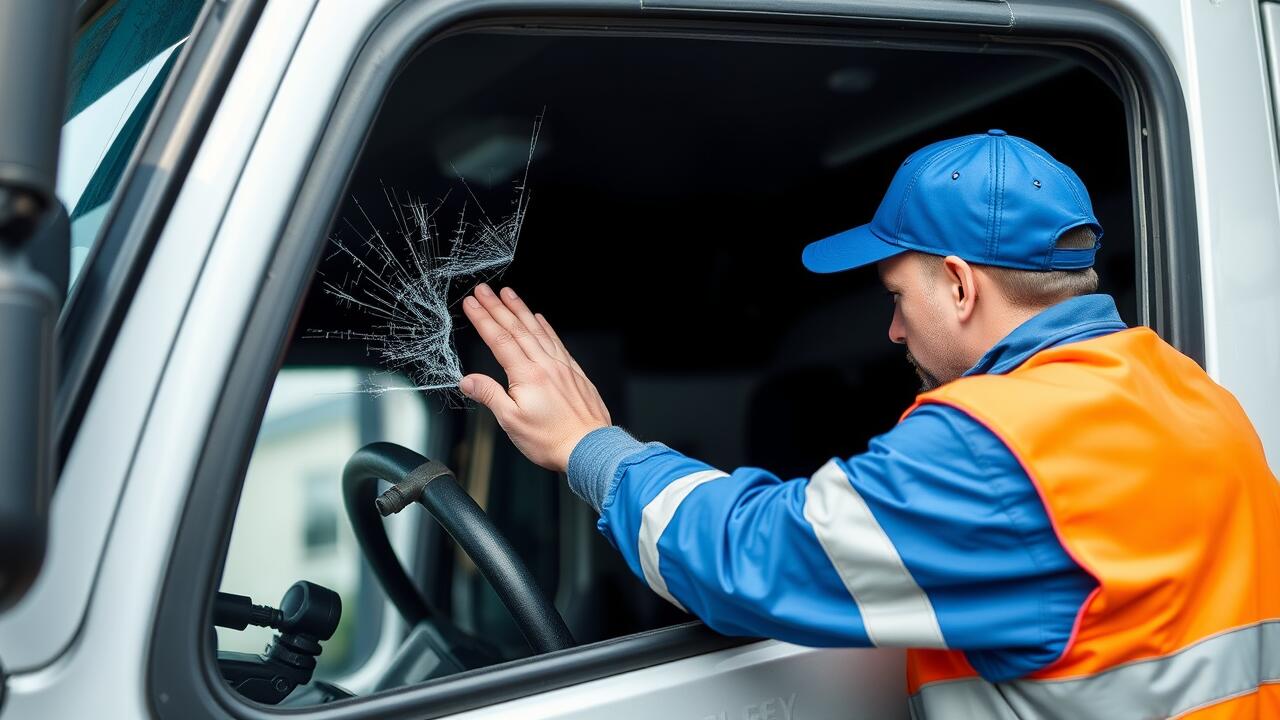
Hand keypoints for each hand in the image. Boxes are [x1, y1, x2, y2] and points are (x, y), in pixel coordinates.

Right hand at [458, 283, 611, 472]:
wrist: (589, 447)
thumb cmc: (552, 440)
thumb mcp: (512, 422)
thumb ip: (490, 395)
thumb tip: (468, 381)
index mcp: (527, 375)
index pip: (500, 339)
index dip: (483, 319)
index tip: (471, 303)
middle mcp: (546, 365)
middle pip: (517, 328)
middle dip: (498, 307)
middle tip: (484, 290)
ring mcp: (562, 366)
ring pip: (538, 330)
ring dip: (521, 310)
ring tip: (508, 294)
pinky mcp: (574, 372)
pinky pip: (557, 341)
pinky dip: (545, 327)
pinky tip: (540, 318)